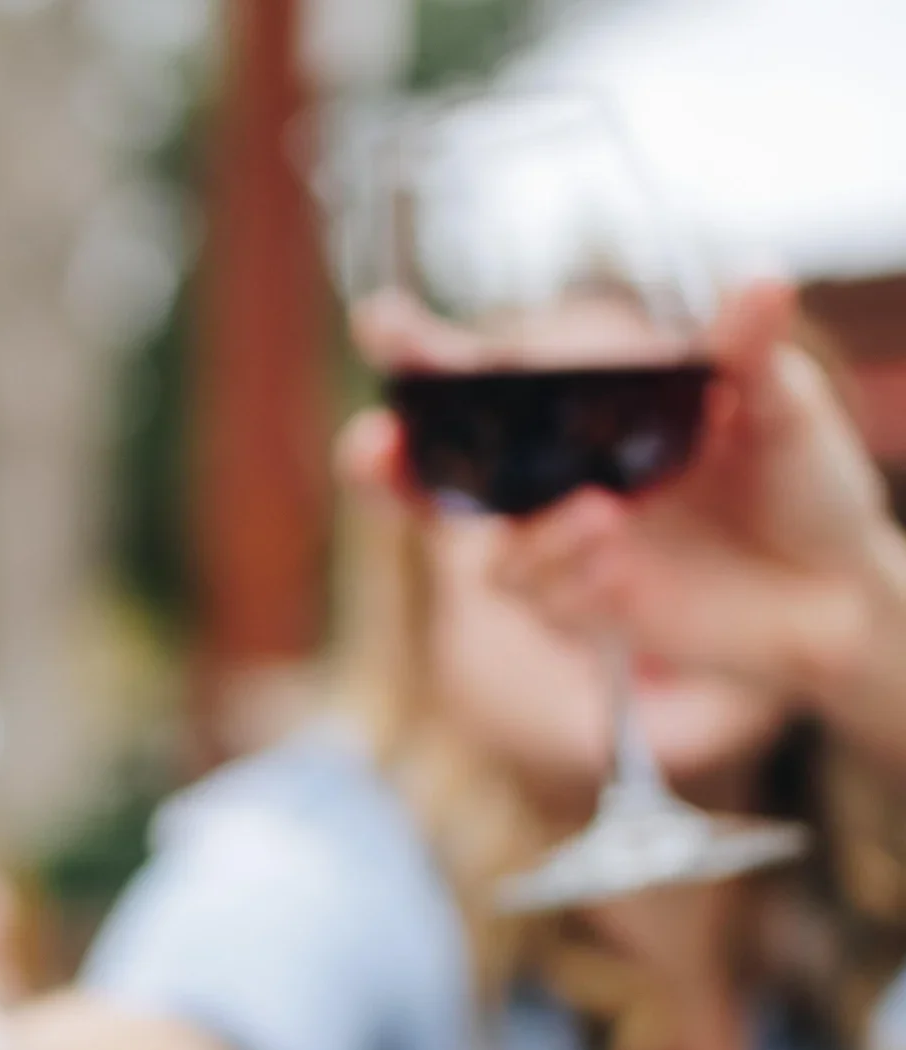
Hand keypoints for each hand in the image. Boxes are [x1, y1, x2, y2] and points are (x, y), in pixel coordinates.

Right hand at [350, 280, 898, 699]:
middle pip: (432, 481)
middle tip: (370, 446)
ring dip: (535, 537)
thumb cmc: (800, 485)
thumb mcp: (782, 406)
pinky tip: (624, 568)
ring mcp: (563, 549)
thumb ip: (749, 350)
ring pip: (494, 555)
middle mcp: (554, 482)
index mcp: (580, 416)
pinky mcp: (586, 610)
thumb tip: (760, 278)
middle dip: (383, 467)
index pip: (479, 381)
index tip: (380, 321)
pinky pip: (547, 601)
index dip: (419, 352)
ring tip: (604, 518)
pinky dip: (576, 579)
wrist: (839, 591)